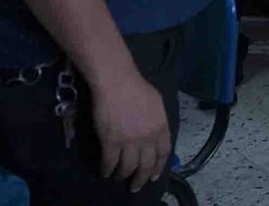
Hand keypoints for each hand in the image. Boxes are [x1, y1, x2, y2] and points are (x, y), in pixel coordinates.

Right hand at [91, 69, 170, 191]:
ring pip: (128, 167)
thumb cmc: (137, 88)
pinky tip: (105, 172)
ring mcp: (129, 141)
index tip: (153, 176)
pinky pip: (109, 163)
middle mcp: (148, 138)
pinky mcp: (111, 142)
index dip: (158, 167)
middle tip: (135, 186)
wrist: (117, 82)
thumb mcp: (157, 105)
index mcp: (161, 127)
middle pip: (146, 165)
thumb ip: (158, 122)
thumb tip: (157, 134)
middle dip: (141, 179)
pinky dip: (107, 170)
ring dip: (123, 176)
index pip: (163, 153)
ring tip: (119, 178)